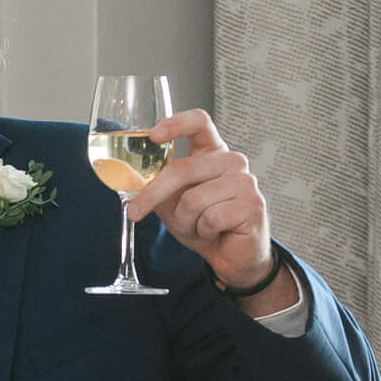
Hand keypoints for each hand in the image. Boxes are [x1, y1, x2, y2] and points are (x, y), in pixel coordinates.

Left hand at [126, 108, 295, 311]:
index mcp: (213, 153)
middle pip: (182, 169)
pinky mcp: (252, 204)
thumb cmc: (204, 226)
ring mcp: (245, 181)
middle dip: (153, 195)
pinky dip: (203, 231)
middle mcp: (232, 161)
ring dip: (185, 221)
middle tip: (134, 212)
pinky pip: (210, 217)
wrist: (231, 257)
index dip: (176, 124)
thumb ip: (156, 187)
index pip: (199, 122)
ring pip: (193, 199)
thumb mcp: (172, 203)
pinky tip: (214, 232)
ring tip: (198, 227)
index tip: (153, 136)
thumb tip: (127, 178)